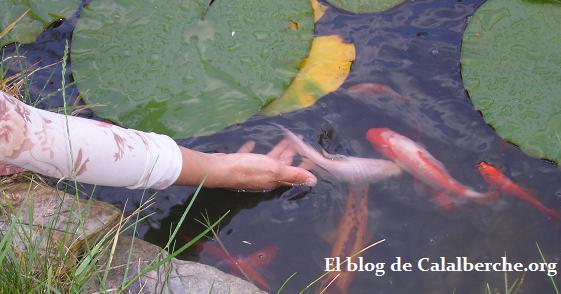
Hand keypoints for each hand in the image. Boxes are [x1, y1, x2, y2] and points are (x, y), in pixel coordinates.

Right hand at [175, 139, 316, 190]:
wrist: (219, 169)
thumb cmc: (248, 168)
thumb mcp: (274, 169)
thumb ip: (293, 174)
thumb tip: (314, 181)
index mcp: (274, 179)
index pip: (292, 173)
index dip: (302, 165)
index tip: (310, 155)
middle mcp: (264, 178)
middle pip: (280, 166)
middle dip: (290, 156)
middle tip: (298, 142)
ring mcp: (251, 172)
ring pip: (267, 161)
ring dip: (276, 152)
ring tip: (284, 141)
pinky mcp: (239, 166)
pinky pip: (249, 157)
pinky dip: (253, 151)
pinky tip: (252, 144)